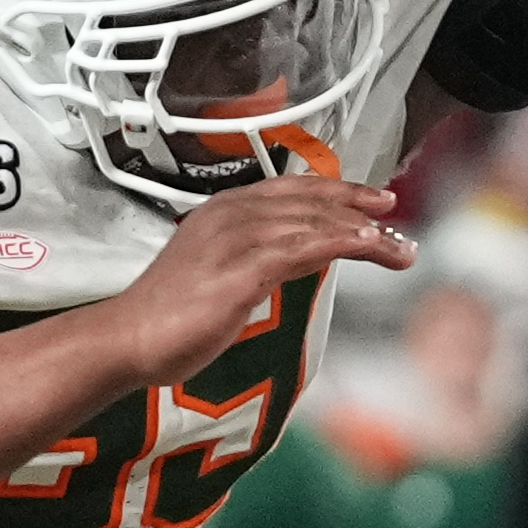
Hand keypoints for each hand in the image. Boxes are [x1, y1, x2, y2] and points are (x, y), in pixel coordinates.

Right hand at [113, 179, 413, 380]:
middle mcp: (230, 214)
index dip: (335, 190)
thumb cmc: (171, 315)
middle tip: (396, 213)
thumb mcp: (218, 272)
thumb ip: (253, 258)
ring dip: (362, 231)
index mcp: (223, 210)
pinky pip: (302, 247)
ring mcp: (234, 239)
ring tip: (399, 245)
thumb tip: (288, 262)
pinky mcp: (240, 270)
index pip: (291, 190)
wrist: (128, 338)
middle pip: (308, 200)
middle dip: (357, 206)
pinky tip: (368, 246)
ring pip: (312, 222)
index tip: (372, 201)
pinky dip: (340, 243)